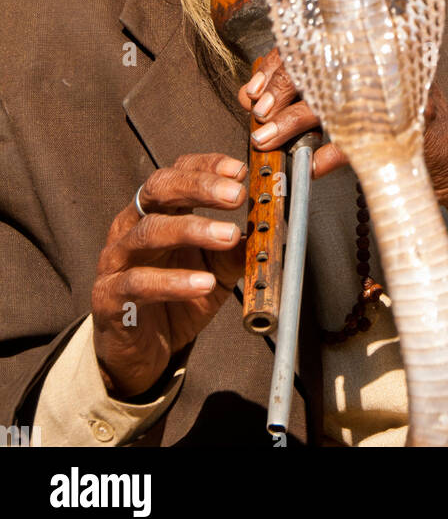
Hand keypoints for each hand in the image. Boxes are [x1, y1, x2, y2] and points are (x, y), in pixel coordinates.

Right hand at [92, 153, 246, 399]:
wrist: (141, 352)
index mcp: (158, 211)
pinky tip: (204, 283)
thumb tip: (267, 228)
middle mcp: (132, 225)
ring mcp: (117, 259)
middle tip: (236, 195)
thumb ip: (236, 250)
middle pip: (159, 188)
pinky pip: (139, 282)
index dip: (208, 166)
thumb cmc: (177, 300)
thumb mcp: (217, 271)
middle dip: (200, 186)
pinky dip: (174, 282)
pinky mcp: (109, 296)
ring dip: (192, 229)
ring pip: (149, 231)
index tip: (241, 171)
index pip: (178, 171)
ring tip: (228, 236)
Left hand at [239, 52, 447, 222]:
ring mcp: (398, 93)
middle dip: (279, 93)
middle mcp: (382, 65)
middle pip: (317, 66)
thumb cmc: (402, 130)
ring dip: (293, 123)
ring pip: (331, 99)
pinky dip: (331, 156)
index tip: (252, 94)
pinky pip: (361, 138)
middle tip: (258, 118)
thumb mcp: (359, 105)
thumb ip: (315, 96)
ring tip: (269, 142)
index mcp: (367, 55)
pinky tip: (312, 167)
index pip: (311, 46)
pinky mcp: (410, 125)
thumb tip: (256, 98)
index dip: (275, 68)